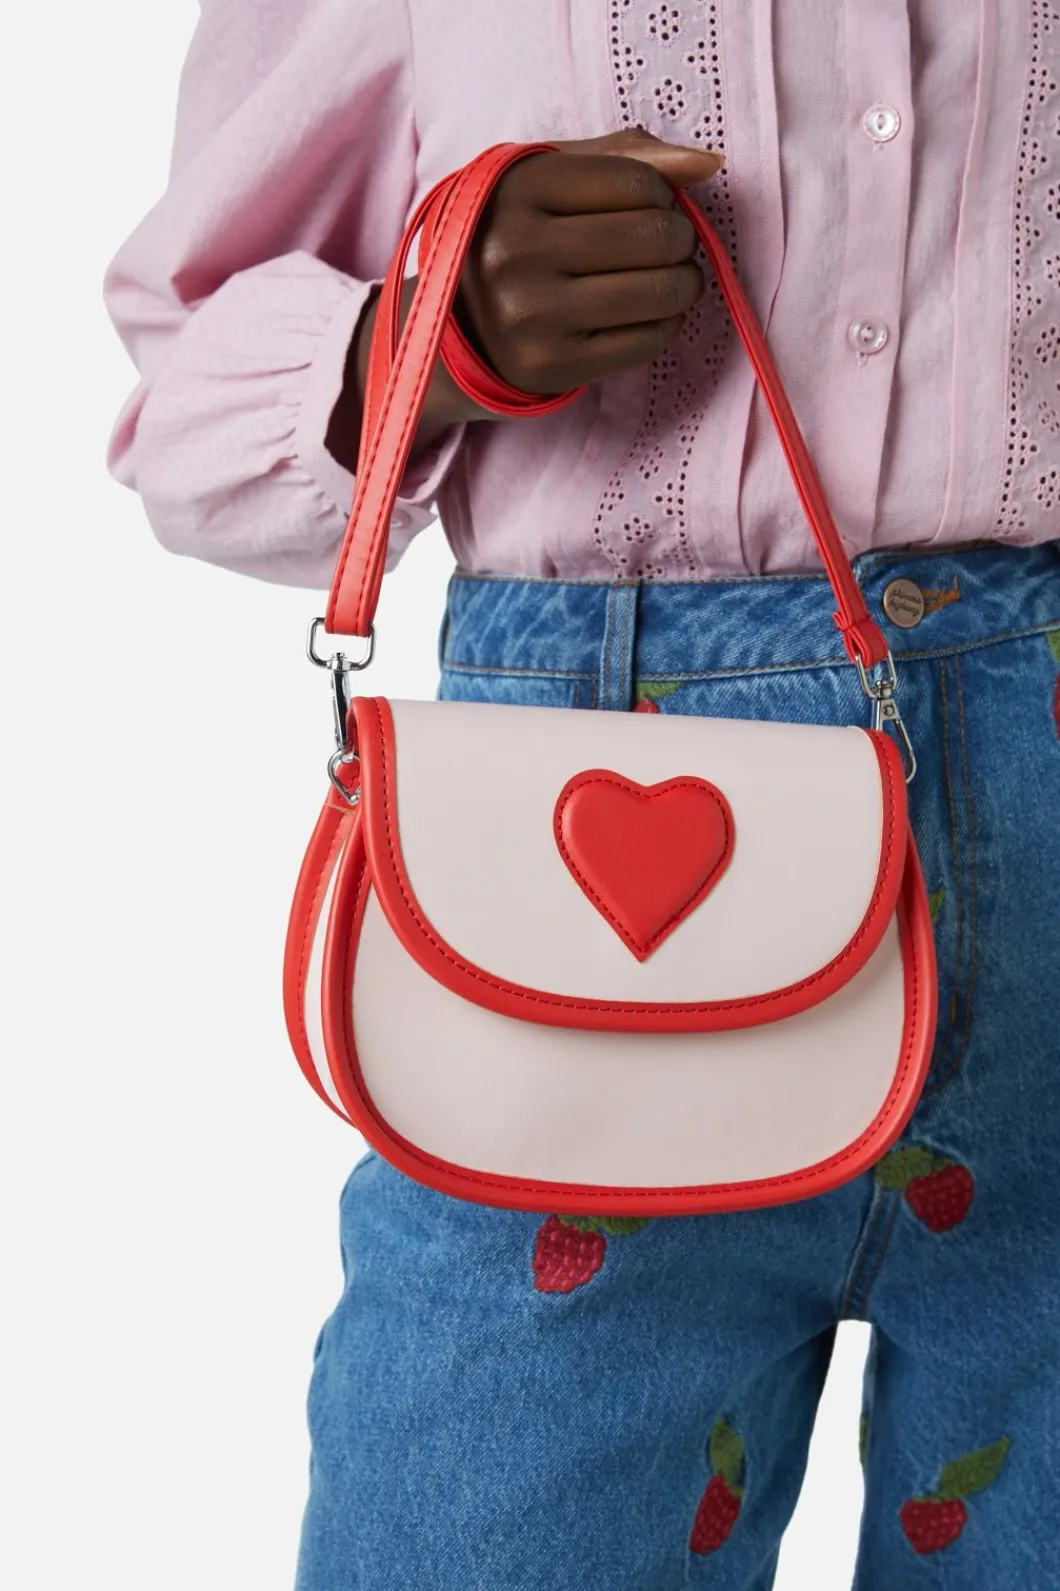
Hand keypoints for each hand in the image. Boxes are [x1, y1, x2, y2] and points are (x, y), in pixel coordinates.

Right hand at [456, 129, 724, 394]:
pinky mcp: (552, 366)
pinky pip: (645, 342)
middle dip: (681, 238)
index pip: (635, 181)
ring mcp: (534, 315)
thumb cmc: (511, 240)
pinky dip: (666, 325)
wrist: (452, 329)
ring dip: (685, 283)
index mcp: (516, 191)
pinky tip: (651, 315)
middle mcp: (518, 252)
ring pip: (658, 291)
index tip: (653, 205)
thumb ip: (623, 159)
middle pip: (654, 235)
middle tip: (672, 245)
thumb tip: (708, 163)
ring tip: (674, 279)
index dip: (663, 192)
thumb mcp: (546, 181)